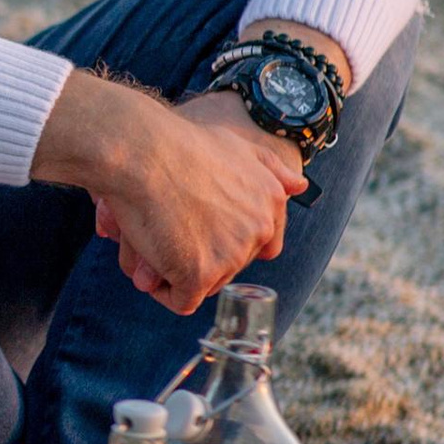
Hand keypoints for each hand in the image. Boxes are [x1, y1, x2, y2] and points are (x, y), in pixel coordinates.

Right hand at [35, 72, 303, 314]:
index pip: (259, 242)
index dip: (223, 240)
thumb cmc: (177, 143)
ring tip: (148, 241)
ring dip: (175, 270)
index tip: (196, 227)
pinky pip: (181, 300)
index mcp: (270, 202)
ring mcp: (231, 255)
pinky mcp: (199, 275)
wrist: (143, 153)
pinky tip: (145, 266)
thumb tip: (301, 186)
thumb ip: (271, 168)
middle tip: (162, 230)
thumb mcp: (237, 145)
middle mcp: (258, 230)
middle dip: (195, 255)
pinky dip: (162, 290)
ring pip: (203, 283)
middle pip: (227, 264)